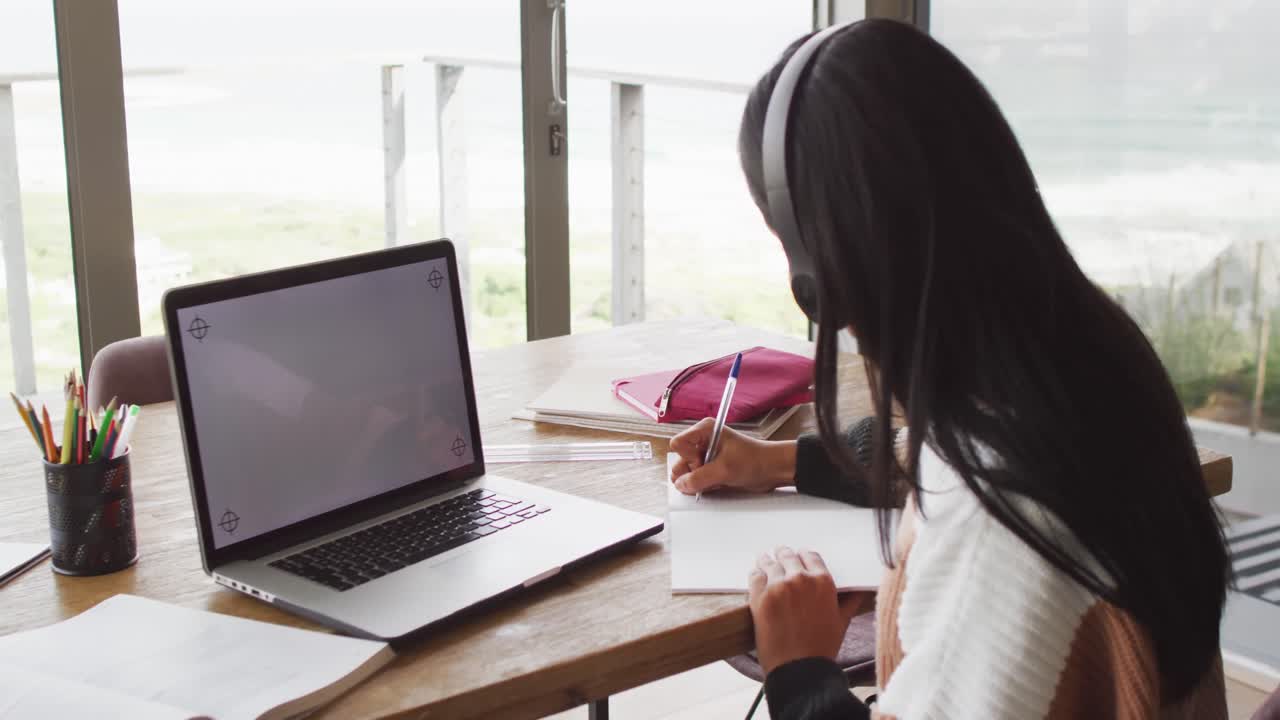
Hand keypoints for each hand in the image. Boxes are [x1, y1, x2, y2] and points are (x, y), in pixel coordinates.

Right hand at [669, 418, 795, 494]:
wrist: (773, 470)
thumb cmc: (755, 460)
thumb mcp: (725, 469)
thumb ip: (699, 478)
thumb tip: (681, 484)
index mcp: (704, 431)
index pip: (678, 444)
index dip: (687, 457)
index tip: (703, 462)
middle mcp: (702, 441)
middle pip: (680, 460)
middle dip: (692, 473)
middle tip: (709, 475)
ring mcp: (706, 455)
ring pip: (687, 472)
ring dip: (698, 481)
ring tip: (716, 480)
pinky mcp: (710, 468)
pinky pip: (697, 479)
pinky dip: (704, 485)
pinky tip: (718, 484)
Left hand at [748, 547, 862, 673]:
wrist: (799, 669)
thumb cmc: (822, 647)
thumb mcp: (842, 621)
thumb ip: (849, 601)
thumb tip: (859, 590)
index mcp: (823, 581)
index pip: (810, 555)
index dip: (802, 556)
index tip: (797, 558)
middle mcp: (800, 578)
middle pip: (788, 555)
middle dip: (783, 556)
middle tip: (779, 556)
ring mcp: (778, 586)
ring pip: (769, 562)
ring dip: (767, 562)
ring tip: (764, 561)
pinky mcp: (759, 596)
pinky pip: (754, 575)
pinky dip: (756, 574)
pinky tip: (757, 576)